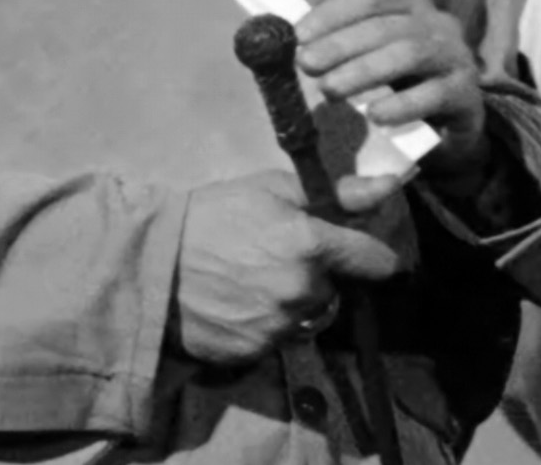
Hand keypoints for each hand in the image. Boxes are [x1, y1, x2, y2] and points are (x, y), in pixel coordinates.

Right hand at [170, 170, 401, 365]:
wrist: (153, 258)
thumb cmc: (211, 213)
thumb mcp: (266, 188)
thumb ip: (331, 193)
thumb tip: (387, 187)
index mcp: (311, 245)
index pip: (377, 260)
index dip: (366, 252)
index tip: (352, 249)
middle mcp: (305, 290)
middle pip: (337, 289)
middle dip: (317, 275)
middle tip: (274, 257)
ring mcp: (283, 326)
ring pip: (309, 315)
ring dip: (293, 302)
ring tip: (252, 282)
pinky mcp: (260, 352)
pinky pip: (279, 339)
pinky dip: (265, 324)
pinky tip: (237, 304)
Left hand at [295, 0, 486, 190]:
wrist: (449, 128)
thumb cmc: (400, 83)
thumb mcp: (369, 57)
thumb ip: (340, 45)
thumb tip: (290, 43)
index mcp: (408, 4)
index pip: (365, 0)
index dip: (328, 16)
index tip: (297, 37)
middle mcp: (437, 22)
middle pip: (383, 27)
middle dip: (339, 46)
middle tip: (306, 65)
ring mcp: (457, 55)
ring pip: (409, 54)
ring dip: (363, 71)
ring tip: (330, 90)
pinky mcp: (469, 93)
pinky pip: (434, 94)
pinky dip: (401, 105)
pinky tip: (375, 116)